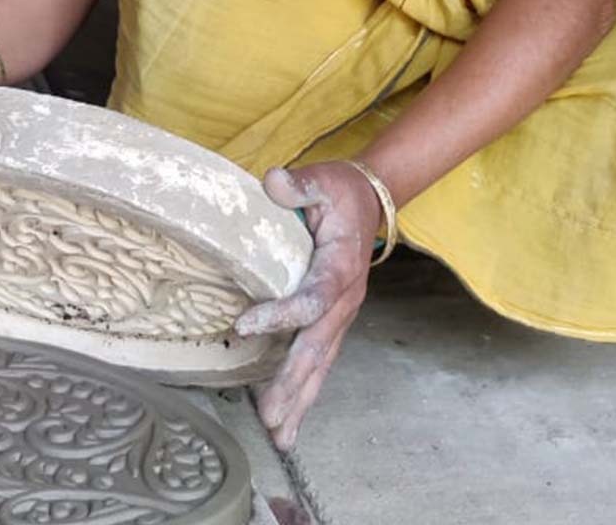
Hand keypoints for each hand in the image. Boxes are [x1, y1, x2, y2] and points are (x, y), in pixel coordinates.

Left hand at [235, 162, 382, 449]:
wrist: (372, 200)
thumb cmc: (340, 191)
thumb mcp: (322, 180)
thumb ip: (299, 185)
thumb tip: (273, 181)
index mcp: (339, 267)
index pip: (311, 299)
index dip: (280, 314)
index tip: (243, 324)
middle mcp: (345, 299)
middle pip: (318, 347)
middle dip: (293, 383)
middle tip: (268, 415)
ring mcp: (342, 314)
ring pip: (322, 363)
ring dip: (301, 399)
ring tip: (280, 435)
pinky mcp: (334, 320)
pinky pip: (322, 360)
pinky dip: (307, 391)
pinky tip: (290, 418)